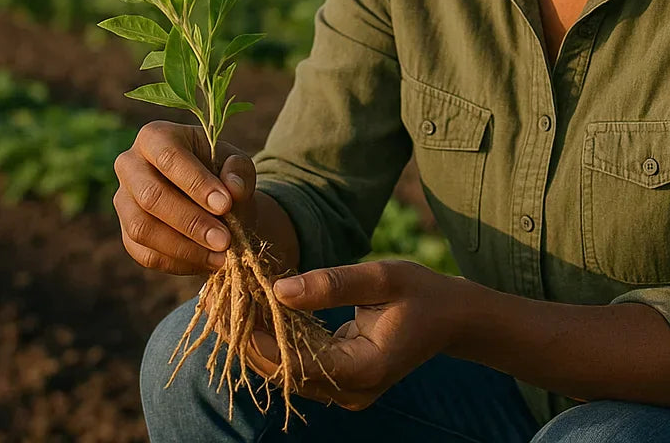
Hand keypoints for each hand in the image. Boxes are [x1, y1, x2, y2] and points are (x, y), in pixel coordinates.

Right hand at [113, 120, 255, 274]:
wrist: (211, 198)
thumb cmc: (222, 171)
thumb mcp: (237, 162)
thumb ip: (239, 171)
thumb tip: (232, 189)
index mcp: (155, 136)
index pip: (170, 158)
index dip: (196, 183)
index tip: (225, 205)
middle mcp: (129, 165)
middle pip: (150, 196)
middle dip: (191, 221)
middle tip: (224, 240)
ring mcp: (123, 201)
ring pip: (142, 228)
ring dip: (185, 247)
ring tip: (221, 255)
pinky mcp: (126, 234)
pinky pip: (145, 254)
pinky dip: (179, 262)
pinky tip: (208, 262)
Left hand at [244, 259, 461, 410]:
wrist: (450, 318)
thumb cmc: (420, 292)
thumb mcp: (382, 277)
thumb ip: (332, 284)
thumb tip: (279, 290)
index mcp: (363, 368)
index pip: (295, 362)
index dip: (258, 338)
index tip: (232, 307)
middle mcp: (350, 392)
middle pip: (283, 372)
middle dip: (248, 337)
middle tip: (219, 301)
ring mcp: (345, 392)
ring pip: (286, 372)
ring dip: (258, 339)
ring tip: (231, 302)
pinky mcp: (339, 382)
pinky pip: (298, 365)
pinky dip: (276, 340)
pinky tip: (257, 312)